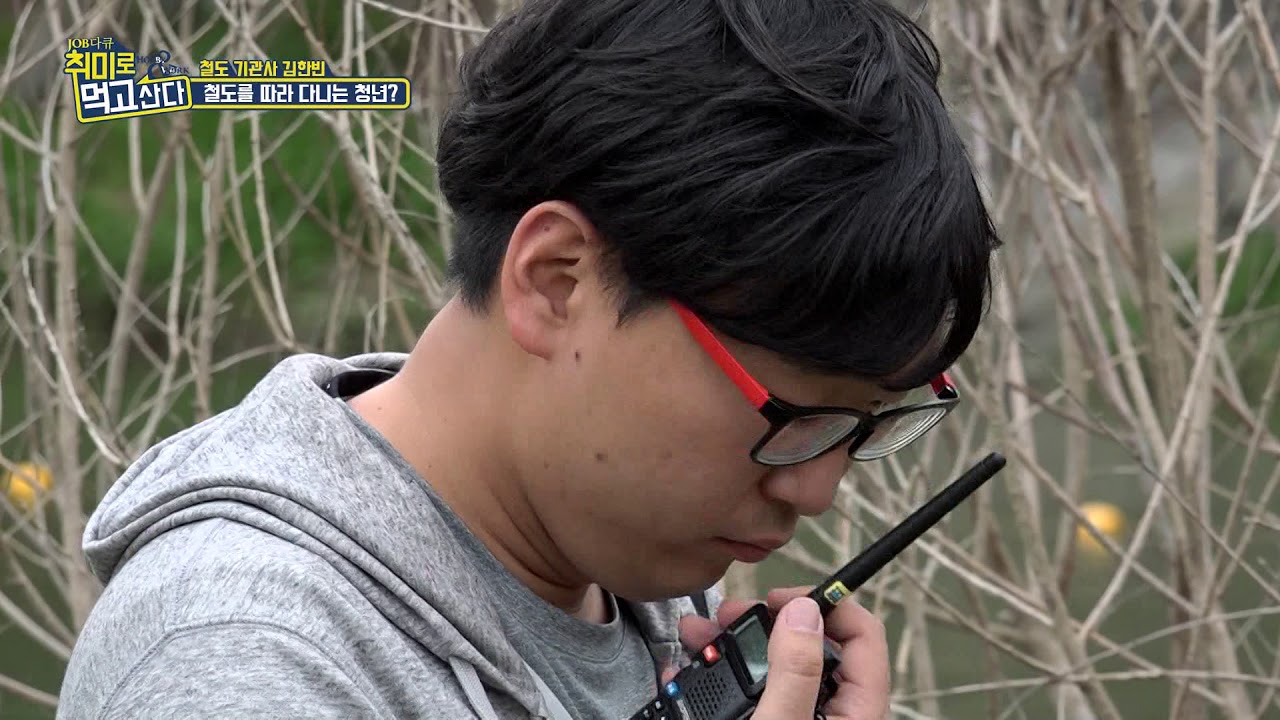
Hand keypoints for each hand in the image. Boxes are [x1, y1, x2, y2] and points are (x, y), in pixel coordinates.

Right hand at [668, 587, 889, 719]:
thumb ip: (795, 671)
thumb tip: (803, 611)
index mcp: (855, 712)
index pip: (863, 637)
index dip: (826, 604)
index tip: (780, 598)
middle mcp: (826, 712)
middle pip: (808, 645)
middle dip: (761, 620)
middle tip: (729, 614)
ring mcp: (792, 717)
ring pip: (768, 665)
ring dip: (727, 643)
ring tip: (695, 635)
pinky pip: (740, 692)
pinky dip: (712, 674)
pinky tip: (685, 667)